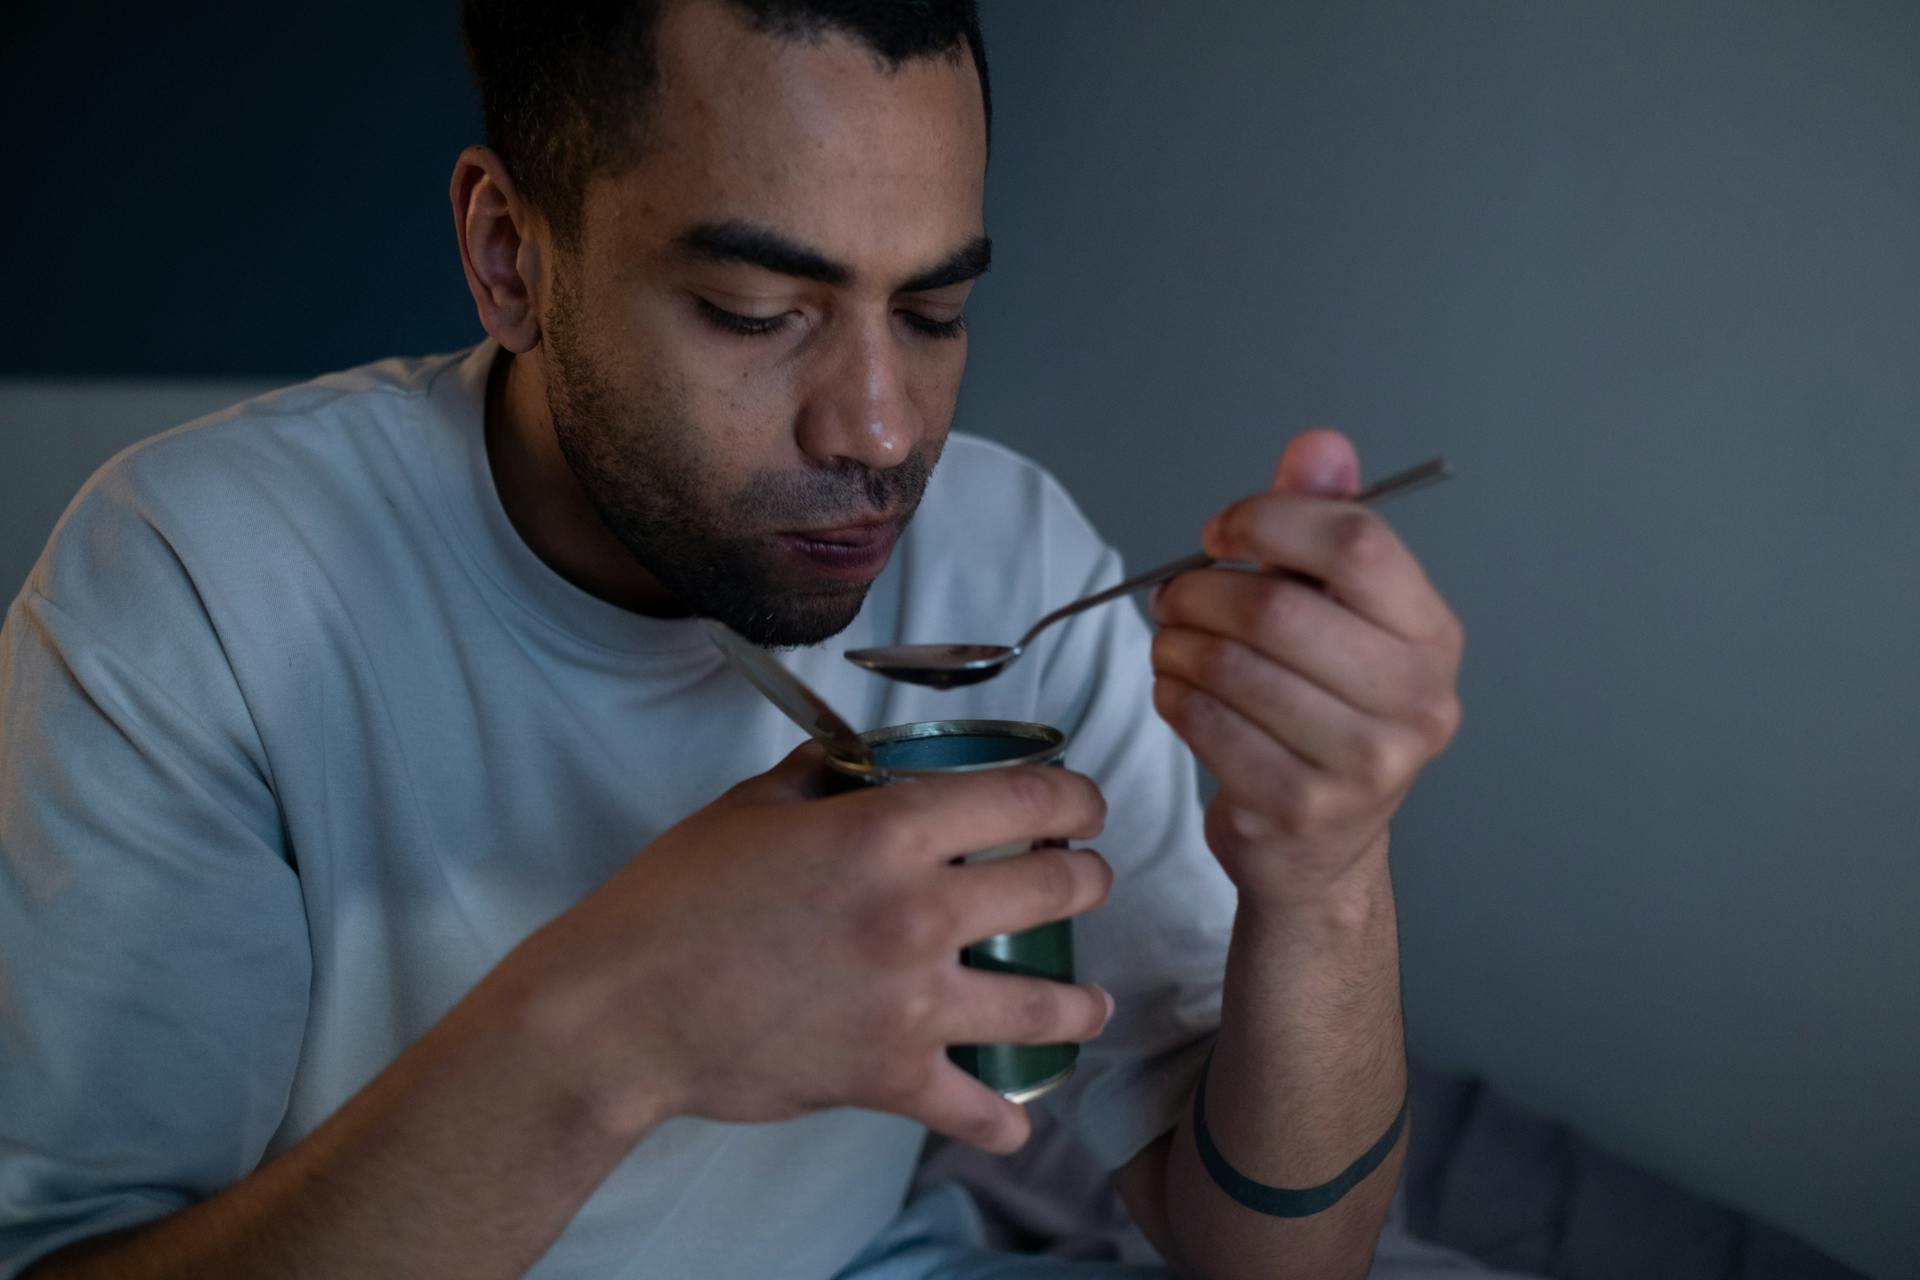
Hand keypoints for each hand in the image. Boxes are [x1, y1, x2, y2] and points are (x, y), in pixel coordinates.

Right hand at [501, 743, 1114, 1154]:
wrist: (620, 1009)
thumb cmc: (674, 898)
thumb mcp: (752, 806)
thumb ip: (823, 775)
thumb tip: (861, 761)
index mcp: (890, 830)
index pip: (1027, 797)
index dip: (1075, 795)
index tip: (1083, 804)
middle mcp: (921, 911)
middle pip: (1060, 887)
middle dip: (1090, 879)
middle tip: (1085, 881)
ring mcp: (913, 1001)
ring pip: (1048, 1004)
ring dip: (1081, 1001)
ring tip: (1090, 1002)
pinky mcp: (890, 1076)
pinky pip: (977, 1110)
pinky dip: (1003, 1120)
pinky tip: (1015, 1117)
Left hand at [1149, 429, 1463, 912]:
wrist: (1324, 846)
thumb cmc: (1324, 712)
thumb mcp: (1336, 612)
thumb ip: (1324, 523)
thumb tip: (1320, 445)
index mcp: (1433, 637)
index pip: (1356, 545)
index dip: (1270, 520)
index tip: (1221, 532)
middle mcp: (1417, 702)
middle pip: (1279, 610)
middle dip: (1202, 592)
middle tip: (1173, 595)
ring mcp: (1365, 764)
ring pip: (1232, 668)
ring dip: (1176, 645)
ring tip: (1171, 643)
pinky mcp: (1299, 807)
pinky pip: (1207, 724)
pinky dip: (1174, 696)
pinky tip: (1179, 692)